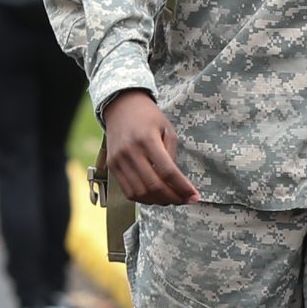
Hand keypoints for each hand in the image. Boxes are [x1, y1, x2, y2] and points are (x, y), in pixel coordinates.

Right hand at [102, 91, 198, 206]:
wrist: (121, 106)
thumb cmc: (148, 117)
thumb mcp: (167, 129)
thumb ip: (171, 155)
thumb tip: (176, 183)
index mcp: (147, 139)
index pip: (168, 171)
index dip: (183, 188)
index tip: (194, 196)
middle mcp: (131, 151)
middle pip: (154, 185)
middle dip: (173, 198)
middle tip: (185, 200)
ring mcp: (119, 160)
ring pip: (140, 192)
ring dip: (158, 201)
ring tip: (171, 199)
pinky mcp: (112, 166)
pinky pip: (128, 191)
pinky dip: (143, 198)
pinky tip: (155, 196)